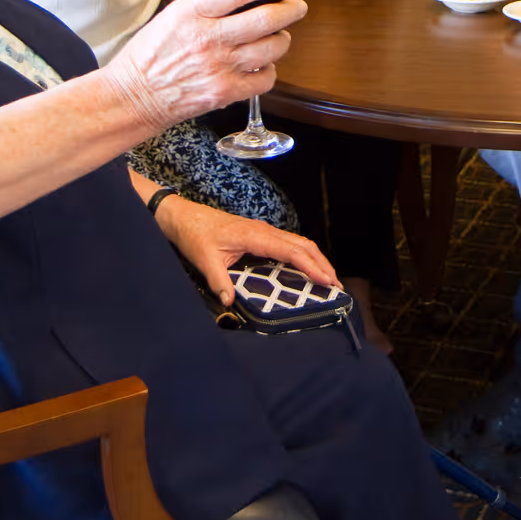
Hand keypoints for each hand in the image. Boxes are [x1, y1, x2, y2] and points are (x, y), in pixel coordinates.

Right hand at [104, 0, 303, 130]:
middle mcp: (208, 38)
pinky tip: (262, 66)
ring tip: (279, 36)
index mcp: (192, 12)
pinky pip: (265, 79)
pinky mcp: (225, 92)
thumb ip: (205, 2)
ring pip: (272, 48)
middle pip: (266, 18)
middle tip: (297, 6)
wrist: (133, 96)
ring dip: (283, 39)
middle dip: (291, 9)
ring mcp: (219, 66)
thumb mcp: (172, 15)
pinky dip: (270, 71)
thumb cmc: (149, 54)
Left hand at [156, 195, 336, 305]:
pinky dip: (304, 256)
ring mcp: (264, 232)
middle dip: (322, 264)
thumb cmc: (195, 234)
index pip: (292, 251)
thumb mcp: (204, 260)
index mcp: (256, 235)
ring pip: (299, 243)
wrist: (185, 216)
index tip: (327, 281)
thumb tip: (230, 303)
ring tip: (328, 279)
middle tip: (336, 285)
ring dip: (316, 259)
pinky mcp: (261, 235)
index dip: (311, 266)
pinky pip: (289, 244)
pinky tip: (307, 269)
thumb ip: (219, 282)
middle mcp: (265, 231)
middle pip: (304, 245)